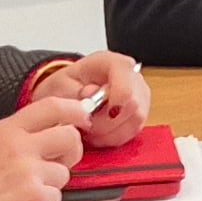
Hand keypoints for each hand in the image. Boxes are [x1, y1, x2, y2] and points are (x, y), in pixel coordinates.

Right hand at [0, 94, 93, 200]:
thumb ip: (19, 136)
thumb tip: (51, 133)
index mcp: (7, 129)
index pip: (53, 106)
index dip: (75, 110)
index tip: (82, 118)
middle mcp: (20, 145)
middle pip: (70, 137)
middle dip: (70, 152)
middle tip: (55, 163)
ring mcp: (28, 171)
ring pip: (65, 172)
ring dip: (51, 184)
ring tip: (23, 190)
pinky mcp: (34, 197)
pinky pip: (56, 197)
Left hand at [28, 51, 151, 145]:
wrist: (67, 96)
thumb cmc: (66, 88)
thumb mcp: (60, 86)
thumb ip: (76, 90)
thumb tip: (93, 95)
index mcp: (113, 63)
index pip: (126, 79)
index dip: (116, 99)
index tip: (95, 113)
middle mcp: (132, 76)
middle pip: (133, 105)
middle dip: (106, 122)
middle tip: (86, 123)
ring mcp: (140, 95)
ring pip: (135, 121)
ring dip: (109, 131)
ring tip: (90, 128)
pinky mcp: (140, 114)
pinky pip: (132, 132)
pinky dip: (113, 137)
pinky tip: (99, 133)